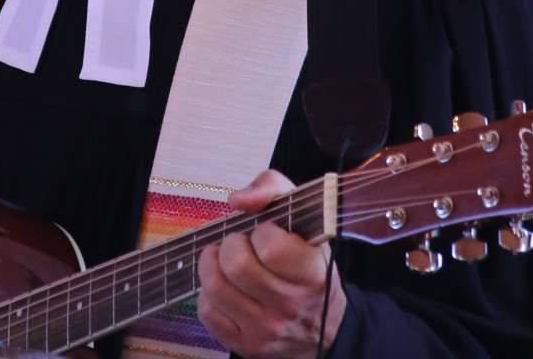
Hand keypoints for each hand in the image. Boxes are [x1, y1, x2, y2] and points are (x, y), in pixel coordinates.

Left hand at [196, 169, 346, 358]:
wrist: (324, 329)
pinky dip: (209, 294)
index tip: (266, 234)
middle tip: (240, 245)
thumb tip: (237, 199)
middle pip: (235, 264)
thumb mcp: (306, 221)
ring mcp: (266, 329)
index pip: (270, 246)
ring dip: (213, 265)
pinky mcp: (244, 344)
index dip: (261, 232)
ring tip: (225, 261)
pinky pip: (207, 311)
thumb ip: (273, 189)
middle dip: (231, 245)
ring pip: (215, 287)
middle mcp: (290, 306)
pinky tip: (226, 287)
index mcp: (311, 274)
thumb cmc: (309, 268)